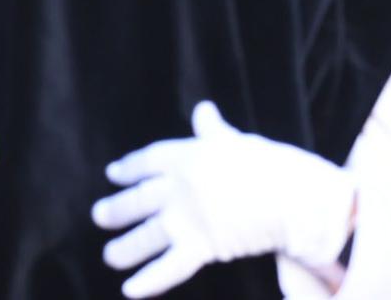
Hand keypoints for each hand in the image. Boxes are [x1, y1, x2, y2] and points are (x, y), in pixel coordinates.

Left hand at [92, 101, 355, 298]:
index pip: (148, 161)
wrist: (291, 195)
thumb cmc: (268, 163)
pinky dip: (149, 281)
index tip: (113, 174)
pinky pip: (169, 267)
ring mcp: (187, 218)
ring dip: (125, 248)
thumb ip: (212, 130)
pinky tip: (130, 289)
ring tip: (110, 255)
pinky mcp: (201, 246)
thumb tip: (202, 109)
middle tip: (99, 216)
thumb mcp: (236, 140)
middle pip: (138, 199)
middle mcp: (179, 187)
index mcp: (187, 156)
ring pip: (146, 236)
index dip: (129, 168)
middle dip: (116, 210)